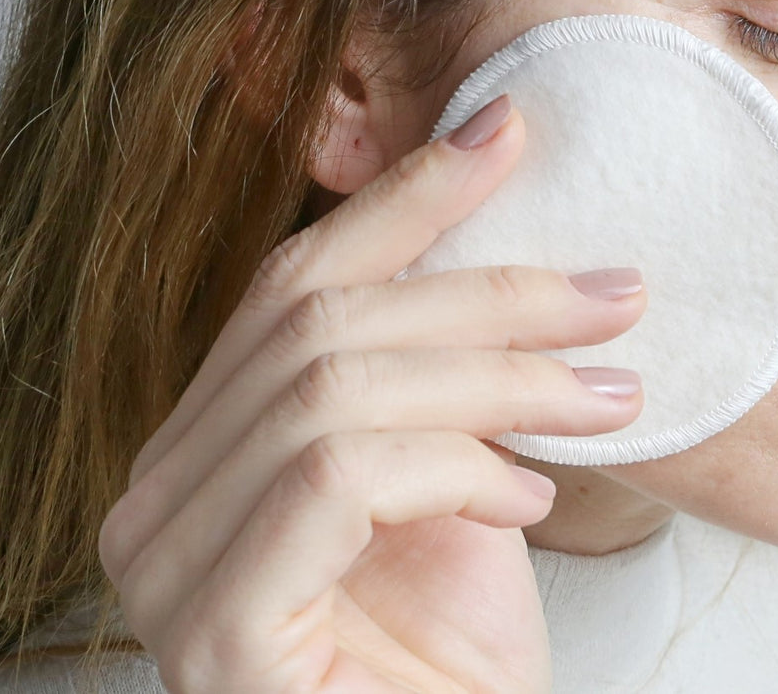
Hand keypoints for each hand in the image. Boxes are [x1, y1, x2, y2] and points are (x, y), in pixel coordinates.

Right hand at [98, 98, 645, 691]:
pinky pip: (339, 474)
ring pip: (339, 385)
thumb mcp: (459, 484)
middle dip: (489, 290)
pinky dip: (454, 467)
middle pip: (320, 319)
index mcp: (212, 445)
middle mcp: (162, 495)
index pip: (294, 285)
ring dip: (502, 378)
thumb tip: (520, 261)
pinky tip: (525, 504)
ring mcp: (173, 562)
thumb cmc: (449, 660)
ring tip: (606, 401)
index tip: (508, 136)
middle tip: (614, 296)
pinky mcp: (219, 625)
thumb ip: (446, 385)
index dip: (404, 200)